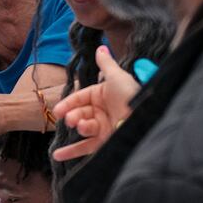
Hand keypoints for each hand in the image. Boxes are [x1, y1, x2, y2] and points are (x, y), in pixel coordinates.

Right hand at [52, 46, 138, 161]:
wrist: (145, 119)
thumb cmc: (131, 96)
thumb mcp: (117, 76)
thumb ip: (106, 64)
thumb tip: (101, 47)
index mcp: (102, 95)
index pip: (80, 98)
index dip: (68, 103)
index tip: (58, 110)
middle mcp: (101, 111)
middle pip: (79, 113)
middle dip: (74, 115)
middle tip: (73, 119)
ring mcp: (103, 127)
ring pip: (82, 128)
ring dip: (78, 127)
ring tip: (80, 127)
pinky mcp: (104, 143)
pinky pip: (85, 147)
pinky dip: (71, 152)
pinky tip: (57, 155)